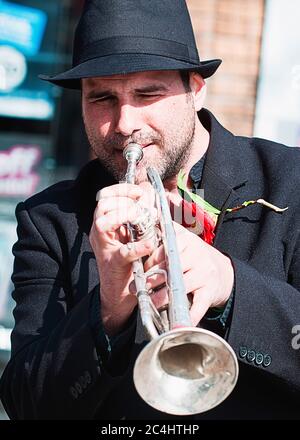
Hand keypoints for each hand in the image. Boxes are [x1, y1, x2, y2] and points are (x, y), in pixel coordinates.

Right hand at [89, 182, 155, 335]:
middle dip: (124, 201)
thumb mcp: (133, 234)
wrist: (119, 293)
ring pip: (102, 223)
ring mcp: (104, 248)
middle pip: (102, 206)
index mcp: (105, 223)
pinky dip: (139, 246)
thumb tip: (150, 195)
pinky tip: (151, 243)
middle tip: (141, 209)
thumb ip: (139, 216)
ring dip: (124, 216)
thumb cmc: (129, 261)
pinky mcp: (113, 264)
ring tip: (140, 220)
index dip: (122, 190)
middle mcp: (100, 233)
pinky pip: (124, 252)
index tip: (139, 192)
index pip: (105, 196)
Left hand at [142, 221, 233, 325]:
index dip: (148, 261)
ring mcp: (204, 274)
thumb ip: (166, 231)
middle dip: (151, 280)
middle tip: (136, 287)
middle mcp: (196, 255)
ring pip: (179, 287)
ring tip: (150, 303)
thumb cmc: (195, 257)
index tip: (138, 269)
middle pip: (169, 268)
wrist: (224, 272)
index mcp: (186, 241)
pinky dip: (187, 317)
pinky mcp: (210, 292)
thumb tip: (146, 215)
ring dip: (162, 298)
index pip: (163, 250)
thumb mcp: (183, 240)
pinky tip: (176, 324)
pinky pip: (197, 306)